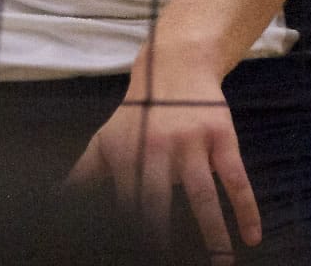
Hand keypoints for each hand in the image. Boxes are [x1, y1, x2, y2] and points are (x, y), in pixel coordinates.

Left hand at [68, 59, 260, 261]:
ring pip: (203, 194)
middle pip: (158, 199)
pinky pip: (236, 178)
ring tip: (221, 263)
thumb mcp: (109, 138)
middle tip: (170, 264)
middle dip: (162, 233)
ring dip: (214, 233)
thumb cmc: (140, 111)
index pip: (127, 201)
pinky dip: (247, 209)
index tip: (140, 254)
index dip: (132, 229)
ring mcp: (192, 141)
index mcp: (128, 151)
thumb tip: (59, 201)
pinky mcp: (222, 136)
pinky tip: (252, 236)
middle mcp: (158, 146)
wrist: (175, 64)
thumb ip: (86, 173)